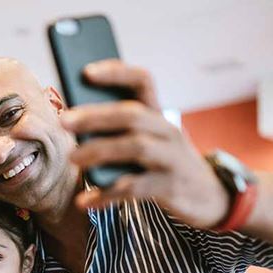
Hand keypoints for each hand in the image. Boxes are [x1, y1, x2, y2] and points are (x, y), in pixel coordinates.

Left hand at [62, 59, 229, 229]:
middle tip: (64, 121)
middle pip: (132, 115)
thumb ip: (117, 131)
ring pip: (136, 147)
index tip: (85, 71)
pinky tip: (84, 201)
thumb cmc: (162, 164)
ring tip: (73, 158)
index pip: (142, 81)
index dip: (116, 73)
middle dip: (96, 116)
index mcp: (158, 114)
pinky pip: (135, 188)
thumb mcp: (148, 142)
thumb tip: (72, 125)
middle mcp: (167, 131)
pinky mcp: (171, 187)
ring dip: (100, 151)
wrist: (208, 197)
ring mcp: (172, 158)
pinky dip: (107, 194)